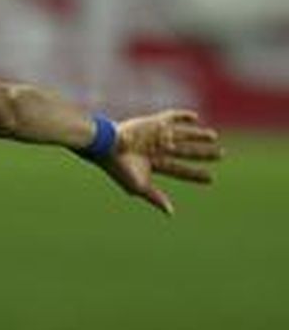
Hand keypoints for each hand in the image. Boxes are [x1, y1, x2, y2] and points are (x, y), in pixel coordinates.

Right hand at [102, 110, 221, 214]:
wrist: (108, 146)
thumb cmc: (120, 169)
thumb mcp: (139, 187)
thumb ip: (154, 197)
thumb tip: (171, 213)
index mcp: (155, 164)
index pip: (180, 170)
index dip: (195, 175)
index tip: (211, 179)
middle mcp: (158, 149)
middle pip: (186, 152)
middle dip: (203, 154)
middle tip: (221, 155)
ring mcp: (157, 136)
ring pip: (183, 135)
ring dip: (198, 135)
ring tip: (214, 136)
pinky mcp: (154, 123)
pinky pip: (171, 117)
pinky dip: (183, 116)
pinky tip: (195, 117)